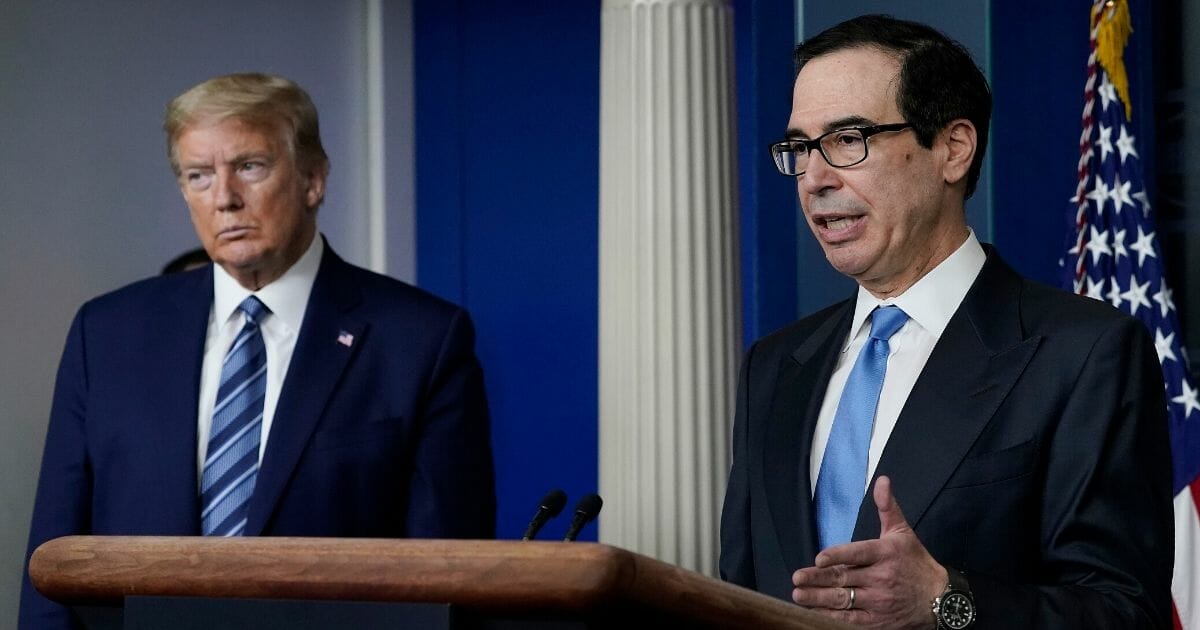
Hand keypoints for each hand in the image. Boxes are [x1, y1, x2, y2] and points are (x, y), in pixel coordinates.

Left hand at [792, 476, 947, 628]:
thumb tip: (882, 480)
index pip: (859, 554)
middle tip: (797, 578)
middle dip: (818, 580)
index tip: (819, 558)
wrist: (940, 599)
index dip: (838, 556)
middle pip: (845, 579)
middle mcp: (881, 578)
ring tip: (799, 595)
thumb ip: (887, 507)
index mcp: (885, 553)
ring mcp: (879, 601)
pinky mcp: (877, 620)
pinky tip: (814, 612)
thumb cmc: (916, 562)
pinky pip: (851, 620)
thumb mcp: (903, 532)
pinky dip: (831, 617)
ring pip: (844, 600)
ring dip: (819, 599)